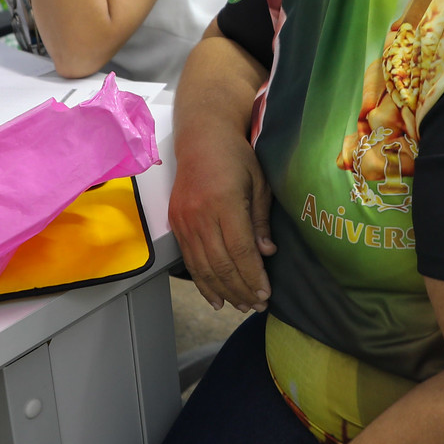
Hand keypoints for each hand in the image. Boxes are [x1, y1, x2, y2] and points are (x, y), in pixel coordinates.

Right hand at [169, 123, 274, 309]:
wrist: (201, 138)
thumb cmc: (236, 156)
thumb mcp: (259, 182)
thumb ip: (261, 219)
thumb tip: (267, 254)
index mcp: (224, 201)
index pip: (240, 249)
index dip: (253, 275)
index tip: (266, 293)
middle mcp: (200, 214)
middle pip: (220, 263)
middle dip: (241, 289)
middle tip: (257, 305)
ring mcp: (184, 220)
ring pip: (203, 267)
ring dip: (223, 291)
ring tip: (241, 305)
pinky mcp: (176, 223)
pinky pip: (189, 260)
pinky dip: (203, 282)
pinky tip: (216, 298)